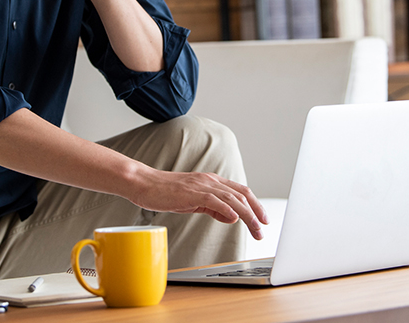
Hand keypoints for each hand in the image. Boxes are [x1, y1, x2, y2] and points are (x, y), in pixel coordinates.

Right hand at [130, 169, 268, 240]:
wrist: (145, 184)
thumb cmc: (166, 192)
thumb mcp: (194, 202)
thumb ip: (213, 208)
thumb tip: (231, 216)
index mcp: (212, 182)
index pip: (241, 191)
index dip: (255, 204)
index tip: (263, 219)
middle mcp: (211, 181)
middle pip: (242, 194)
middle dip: (256, 212)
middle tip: (263, 228)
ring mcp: (202, 185)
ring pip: (232, 199)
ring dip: (247, 215)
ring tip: (255, 228)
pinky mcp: (192, 193)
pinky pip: (214, 200)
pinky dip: (227, 209)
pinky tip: (234, 218)